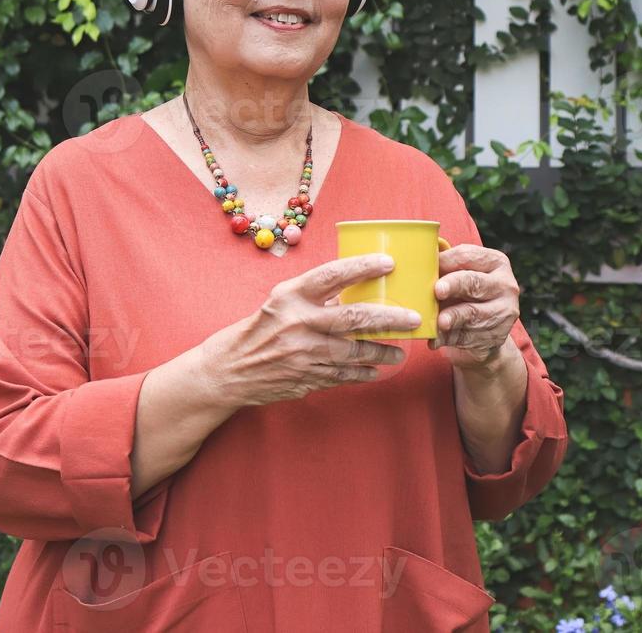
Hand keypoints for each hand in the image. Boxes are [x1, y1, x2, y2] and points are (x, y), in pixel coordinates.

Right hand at [202, 253, 421, 406]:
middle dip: (390, 318)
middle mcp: (298, 323)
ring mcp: (303, 354)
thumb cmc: (258, 329)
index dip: (362, 267)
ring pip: (354, 351)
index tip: (389, 263)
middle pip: (354, 317)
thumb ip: (314, 297)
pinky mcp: (305, 378)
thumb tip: (355, 288)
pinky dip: (362, 373)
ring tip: (400, 350)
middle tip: (413, 317)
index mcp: (291, 296)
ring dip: (382, 352)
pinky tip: (376, 370)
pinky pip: (343, 375)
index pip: (332, 275)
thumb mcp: (280, 302)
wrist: (228, 370)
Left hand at [427, 244, 519, 370]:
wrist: (486, 328)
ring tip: (439, 321)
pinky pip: (468, 336)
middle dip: (454, 285)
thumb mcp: (460, 274)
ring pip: (473, 313)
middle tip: (437, 290)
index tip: (428, 266)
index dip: (446, 261)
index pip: (468, 256)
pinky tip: (435, 339)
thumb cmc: (466, 293)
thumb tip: (416, 260)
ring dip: (453, 317)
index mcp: (495, 262)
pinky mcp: (496, 336)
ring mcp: (503, 312)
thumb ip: (445, 267)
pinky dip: (449, 338)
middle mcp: (505, 285)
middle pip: (474, 282)